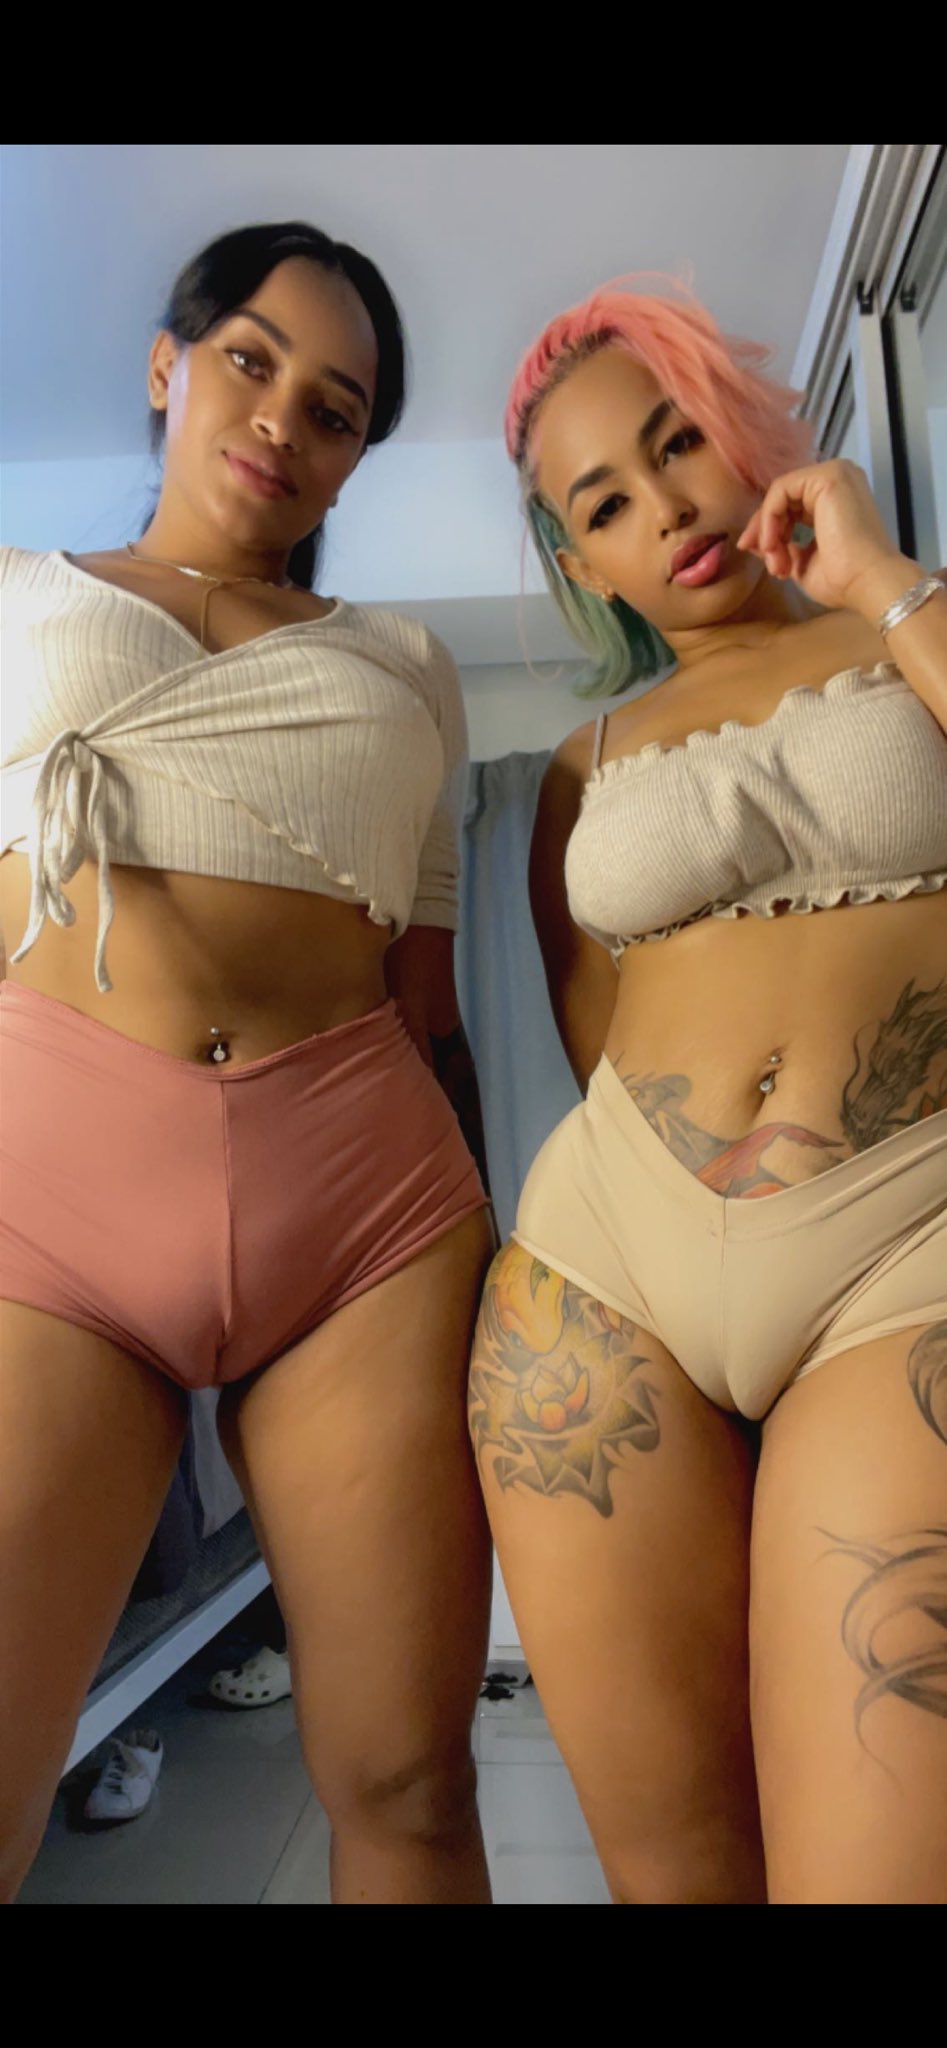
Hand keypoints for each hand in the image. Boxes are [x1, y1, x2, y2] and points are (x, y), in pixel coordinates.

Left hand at [737, 458, 907, 616]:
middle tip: (768, 564)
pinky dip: (769, 518)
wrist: (868, 582)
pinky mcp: (828, 476)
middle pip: (784, 498)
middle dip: (765, 532)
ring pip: (780, 494)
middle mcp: (837, 480)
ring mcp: (834, 474)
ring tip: (777, 563)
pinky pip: (781, 490)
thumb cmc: (843, 579)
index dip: (770, 531)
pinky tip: (773, 544)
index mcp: (836, 499)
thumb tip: (752, 542)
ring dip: (768, 531)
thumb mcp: (802, 562)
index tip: (764, 560)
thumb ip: (780, 546)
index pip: (792, 506)